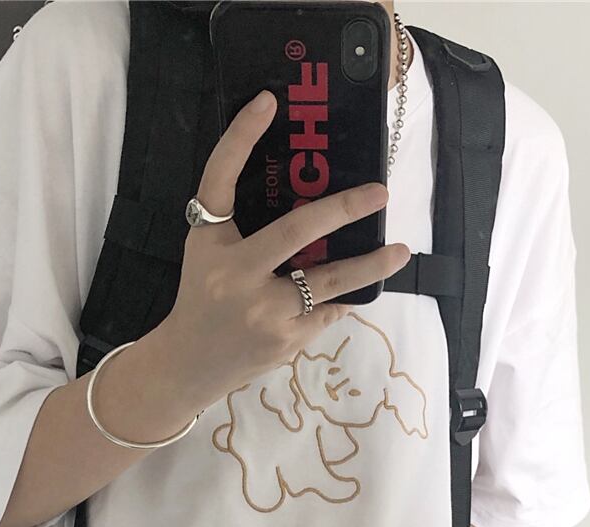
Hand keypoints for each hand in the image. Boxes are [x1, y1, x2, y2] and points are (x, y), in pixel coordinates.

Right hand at [156, 88, 411, 411]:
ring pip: (331, 280)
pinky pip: (327, 311)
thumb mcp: (209, 254)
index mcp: (210, 244)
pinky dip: (340, 298)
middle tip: (379, 193)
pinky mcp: (286, 340)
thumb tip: (312, 208)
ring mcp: (264, 311)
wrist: (189, 363)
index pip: (220, 180)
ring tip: (400, 251)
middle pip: (297, 231)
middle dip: (345, 208)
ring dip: (372, 265)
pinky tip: (348, 292)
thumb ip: (245, 229)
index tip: (269, 101)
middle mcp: (235, 274)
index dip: (241, 138)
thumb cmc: (202, 298)